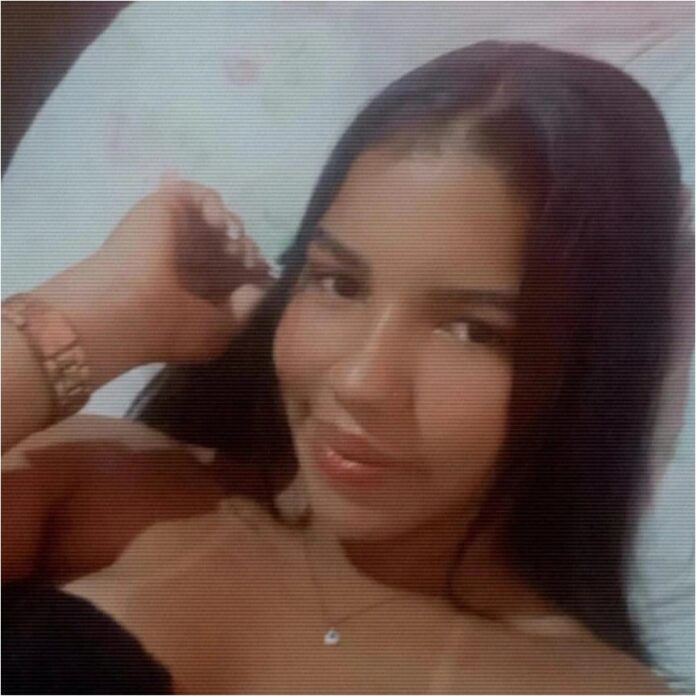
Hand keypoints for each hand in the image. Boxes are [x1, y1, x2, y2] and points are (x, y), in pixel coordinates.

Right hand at [39, 179, 275, 367]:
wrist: (122, 310)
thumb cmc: (169, 326)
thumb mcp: (220, 329)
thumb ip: (246, 306)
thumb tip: (262, 285)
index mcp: (192, 289)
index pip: (229, 272)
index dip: (253, 269)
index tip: (266, 274)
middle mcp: (183, 259)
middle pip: (227, 243)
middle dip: (247, 250)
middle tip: (248, 261)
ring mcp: (172, 232)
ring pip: (217, 219)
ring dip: (235, 230)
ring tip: (233, 246)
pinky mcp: (164, 207)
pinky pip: (199, 194)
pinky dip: (217, 206)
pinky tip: (221, 228)